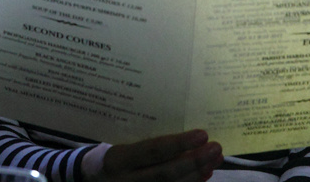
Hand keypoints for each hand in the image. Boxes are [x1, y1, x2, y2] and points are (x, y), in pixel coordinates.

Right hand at [95, 129, 222, 181]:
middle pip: (166, 174)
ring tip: (214, 159)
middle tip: (216, 147)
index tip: (202, 134)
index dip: (178, 144)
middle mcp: (127, 181)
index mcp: (118, 160)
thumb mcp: (120, 145)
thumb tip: (183, 132)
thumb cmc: (112, 156)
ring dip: (197, 174)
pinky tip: (204, 174)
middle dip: (194, 161)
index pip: (152, 151)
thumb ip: (145, 143)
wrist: (93, 180)